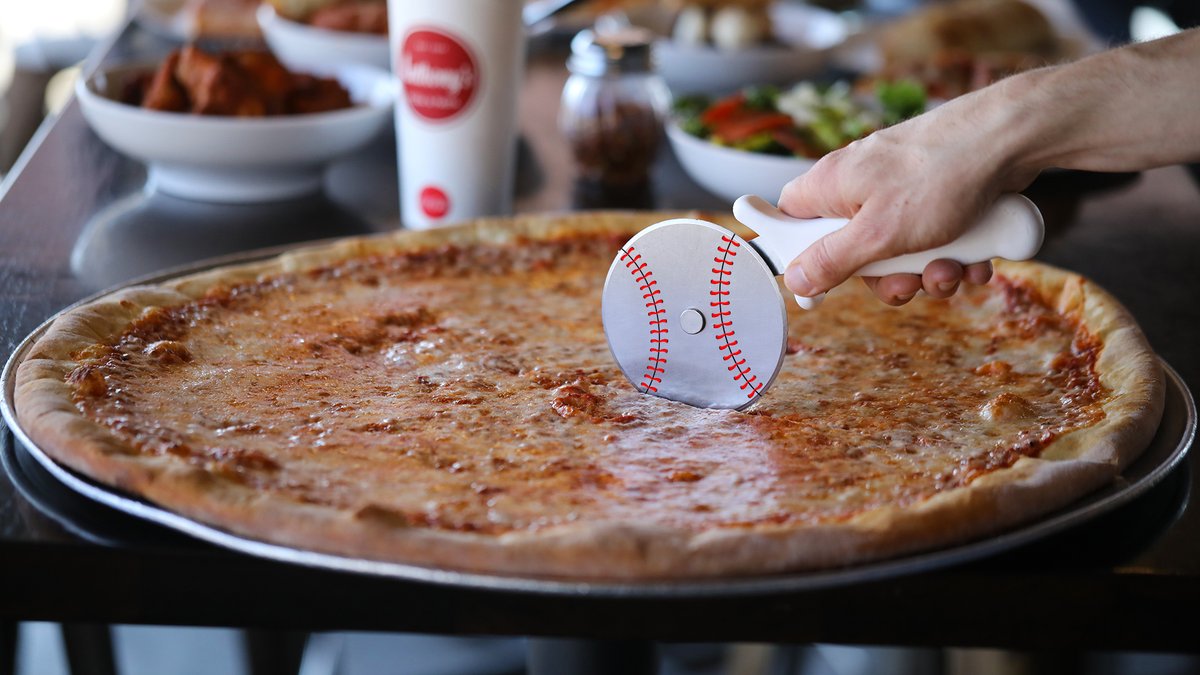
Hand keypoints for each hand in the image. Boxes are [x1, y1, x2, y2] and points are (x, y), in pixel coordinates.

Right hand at [777, 92, 1036, 304]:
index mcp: (830, 185)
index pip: (789, 221)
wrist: (1012, 137)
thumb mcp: (878, 234)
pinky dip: (953, 254)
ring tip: (953, 269)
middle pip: (852, 249)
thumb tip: (794, 280)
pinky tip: (975, 258)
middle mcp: (860, 183)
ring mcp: (899, 189)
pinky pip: (932, 238)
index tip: (815, 287)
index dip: (798, 256)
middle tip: (908, 284)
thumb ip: (832, 260)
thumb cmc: (940, 175)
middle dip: (886, 277)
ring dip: (927, 271)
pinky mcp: (936, 193)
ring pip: (898, 249)